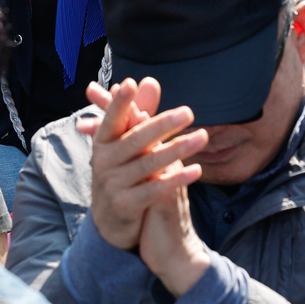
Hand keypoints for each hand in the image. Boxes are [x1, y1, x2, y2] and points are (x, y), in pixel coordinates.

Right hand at [84, 76, 207, 255]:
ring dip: (177, 150)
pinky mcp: (125, 205)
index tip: (130, 84)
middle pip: (136, 140)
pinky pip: (155, 189)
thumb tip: (150, 81)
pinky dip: (176, 179)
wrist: (109, 222)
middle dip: (162, 125)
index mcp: (102, 143)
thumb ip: (140, 114)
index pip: (111, 119)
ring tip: (202, 137)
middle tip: (188, 113)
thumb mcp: (125, 146)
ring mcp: (112, 185)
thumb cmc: (121, 174)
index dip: (120, 103)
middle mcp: (103, 162)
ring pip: (149, 164)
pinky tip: (196, 170)